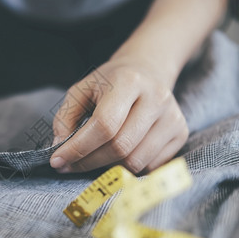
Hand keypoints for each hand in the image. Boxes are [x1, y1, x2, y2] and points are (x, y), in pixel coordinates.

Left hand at [50, 59, 187, 173]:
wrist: (148, 70)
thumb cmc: (110, 83)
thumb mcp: (81, 90)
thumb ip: (65, 117)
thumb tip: (60, 146)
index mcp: (129, 81)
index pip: (104, 124)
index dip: (78, 147)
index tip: (58, 160)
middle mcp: (156, 98)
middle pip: (120, 147)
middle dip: (89, 162)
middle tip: (71, 164)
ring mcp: (172, 117)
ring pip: (135, 161)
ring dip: (108, 167)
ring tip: (95, 156)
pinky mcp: (180, 132)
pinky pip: (150, 166)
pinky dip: (128, 167)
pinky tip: (119, 153)